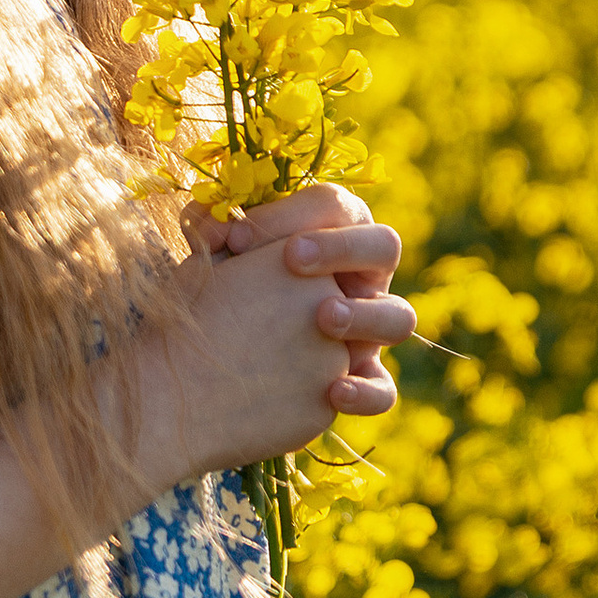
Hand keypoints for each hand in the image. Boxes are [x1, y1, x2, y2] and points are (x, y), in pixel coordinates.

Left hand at [164, 184, 416, 470]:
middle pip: (384, 245)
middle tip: (293, 259)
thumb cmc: (215, 300)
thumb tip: (210, 219)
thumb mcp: (207, 263)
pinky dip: (365, 391)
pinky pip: (384, 389)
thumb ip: (208, 233)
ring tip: (324, 317)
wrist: (199, 374)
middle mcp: (359, 278)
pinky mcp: (359, 382)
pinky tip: (332, 391)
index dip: (291, 214)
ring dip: (365, 314)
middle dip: (343, 247)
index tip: (238, 237)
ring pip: (398, 317)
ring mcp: (365, 332)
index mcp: (328, 235)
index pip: (333, 206)